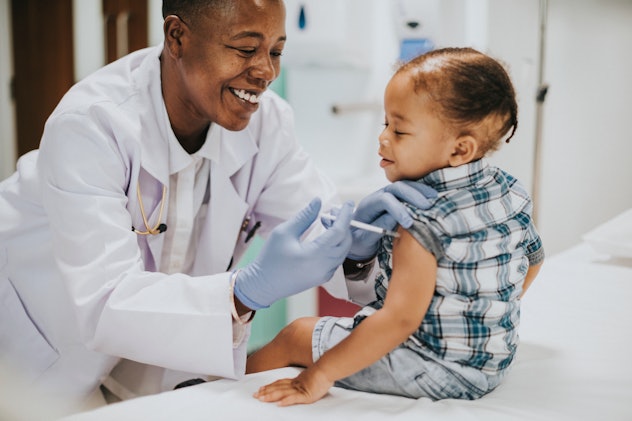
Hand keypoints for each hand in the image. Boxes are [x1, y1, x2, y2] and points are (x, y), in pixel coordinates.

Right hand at [234, 198, 352, 309]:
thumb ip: (304, 216)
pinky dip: (336, 245)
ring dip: (339, 234)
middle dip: (343, 224)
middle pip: (345, 241)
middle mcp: (324, 267)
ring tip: (325, 221)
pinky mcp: (322, 278)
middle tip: (332, 211)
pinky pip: (337, 259)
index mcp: (316, 255)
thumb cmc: (270, 258)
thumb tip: (318, 201)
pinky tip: (324, 237)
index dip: (345, 216)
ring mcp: (325, 274)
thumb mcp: (284, 232)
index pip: (339, 232)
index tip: (348, 203)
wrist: (262, 286)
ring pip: (343, 250)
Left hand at [253, 368, 332, 406]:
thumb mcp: (310, 377)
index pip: (280, 383)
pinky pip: (294, 398)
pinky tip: (279, 404)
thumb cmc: (323, 373)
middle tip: (255, 395)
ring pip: (282, 392)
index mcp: (296, 380)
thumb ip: (304, 380)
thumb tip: (304, 382)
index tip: (261, 389)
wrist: (327, 368)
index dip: (270, 386)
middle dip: (266, 392)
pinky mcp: (306, 395)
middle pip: (277, 388)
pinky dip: (286, 401)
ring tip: (262, 399)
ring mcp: (300, 389)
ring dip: (271, 396)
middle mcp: (295, 384)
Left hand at [346, 181, 436, 259]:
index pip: (384, 200)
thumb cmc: (358, 241)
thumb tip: (395, 219)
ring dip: (419, 190)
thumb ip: (377, 229)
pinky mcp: (395, 198)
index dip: (398, 209)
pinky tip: (431, 197)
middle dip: (412, 195)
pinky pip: (408, 190)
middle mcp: (377, 197)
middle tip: (426, 207)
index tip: (409, 223)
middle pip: (395, 188)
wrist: (356, 239)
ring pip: (403, 186)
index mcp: (367, 206)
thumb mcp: (364, 239)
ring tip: (433, 198)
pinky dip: (420, 192)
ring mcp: (386, 195)